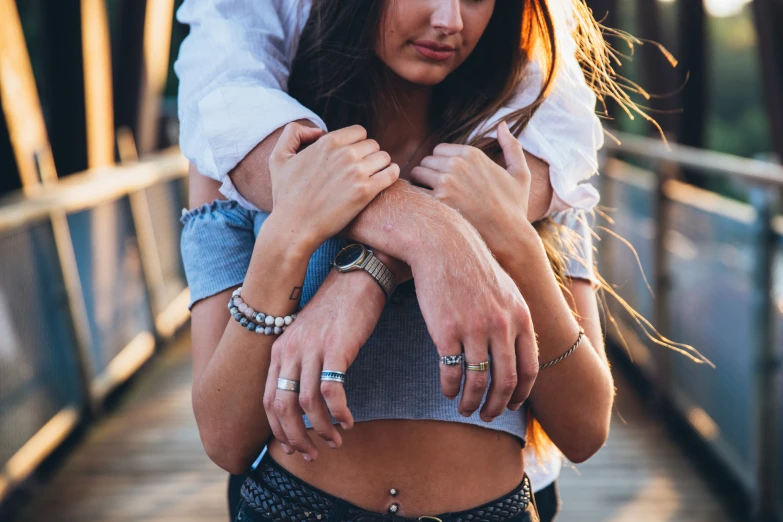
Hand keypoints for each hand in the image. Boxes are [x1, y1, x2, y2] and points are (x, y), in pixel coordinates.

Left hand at [262, 270, 386, 460]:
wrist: (357, 278)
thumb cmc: (337, 310)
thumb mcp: (308, 336)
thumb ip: (301, 363)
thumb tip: (305, 400)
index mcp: (280, 350)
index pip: (268, 400)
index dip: (278, 430)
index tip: (293, 447)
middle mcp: (290, 350)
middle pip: (281, 408)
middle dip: (295, 439)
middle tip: (312, 455)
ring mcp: (312, 349)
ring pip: (305, 405)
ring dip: (321, 430)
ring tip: (336, 441)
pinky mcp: (336, 348)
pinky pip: (331, 391)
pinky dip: (339, 413)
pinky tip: (349, 421)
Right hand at [269, 123, 399, 250]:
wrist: (294, 227)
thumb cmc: (285, 196)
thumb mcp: (278, 158)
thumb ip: (293, 133)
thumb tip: (318, 132)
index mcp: (328, 142)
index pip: (359, 132)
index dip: (357, 144)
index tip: (352, 157)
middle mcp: (345, 154)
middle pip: (373, 144)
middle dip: (368, 155)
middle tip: (361, 170)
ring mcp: (357, 172)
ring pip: (384, 157)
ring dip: (380, 165)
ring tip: (372, 176)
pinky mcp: (366, 192)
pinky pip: (391, 174)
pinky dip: (392, 174)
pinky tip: (385, 180)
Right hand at [408, 209, 537, 420]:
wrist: (443, 244)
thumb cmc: (472, 267)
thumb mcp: (506, 290)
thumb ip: (516, 320)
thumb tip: (519, 351)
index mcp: (521, 317)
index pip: (529, 368)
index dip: (522, 393)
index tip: (511, 404)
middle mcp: (501, 325)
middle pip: (506, 381)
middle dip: (497, 405)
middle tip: (487, 416)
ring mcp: (474, 329)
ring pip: (478, 381)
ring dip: (472, 403)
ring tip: (465, 409)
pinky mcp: (446, 331)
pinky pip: (451, 372)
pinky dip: (450, 388)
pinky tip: (447, 391)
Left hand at [410, 121, 530, 262]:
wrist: (509, 236)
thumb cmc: (515, 207)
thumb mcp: (520, 173)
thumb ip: (512, 146)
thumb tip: (502, 124)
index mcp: (472, 154)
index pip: (439, 150)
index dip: (442, 164)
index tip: (450, 180)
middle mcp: (457, 164)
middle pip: (426, 160)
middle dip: (431, 174)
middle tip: (441, 192)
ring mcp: (445, 182)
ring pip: (417, 173)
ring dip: (422, 185)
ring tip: (434, 200)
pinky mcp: (437, 201)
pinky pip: (414, 191)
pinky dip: (417, 198)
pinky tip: (428, 209)